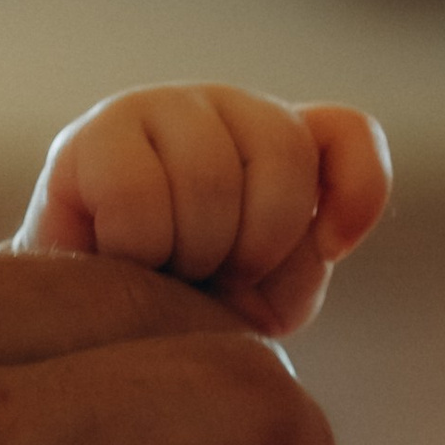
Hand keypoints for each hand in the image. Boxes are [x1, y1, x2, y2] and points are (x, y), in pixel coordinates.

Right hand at [18, 85, 392, 337]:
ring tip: (166, 270)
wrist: (87, 337)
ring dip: (194, 252)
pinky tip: (120, 259)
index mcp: (279, 141)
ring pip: (211, 176)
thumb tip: (321, 231)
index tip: (332, 247)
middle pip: (284, 153)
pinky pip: (138, 194)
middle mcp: (222, 108)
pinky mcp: (87, 140)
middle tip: (214, 275)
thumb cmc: (183, 312)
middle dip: (257, 243)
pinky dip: (138, 248)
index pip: (349, 134)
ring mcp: (154, 110)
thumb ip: (305, 256)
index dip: (357, 191)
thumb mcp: (268, 297)